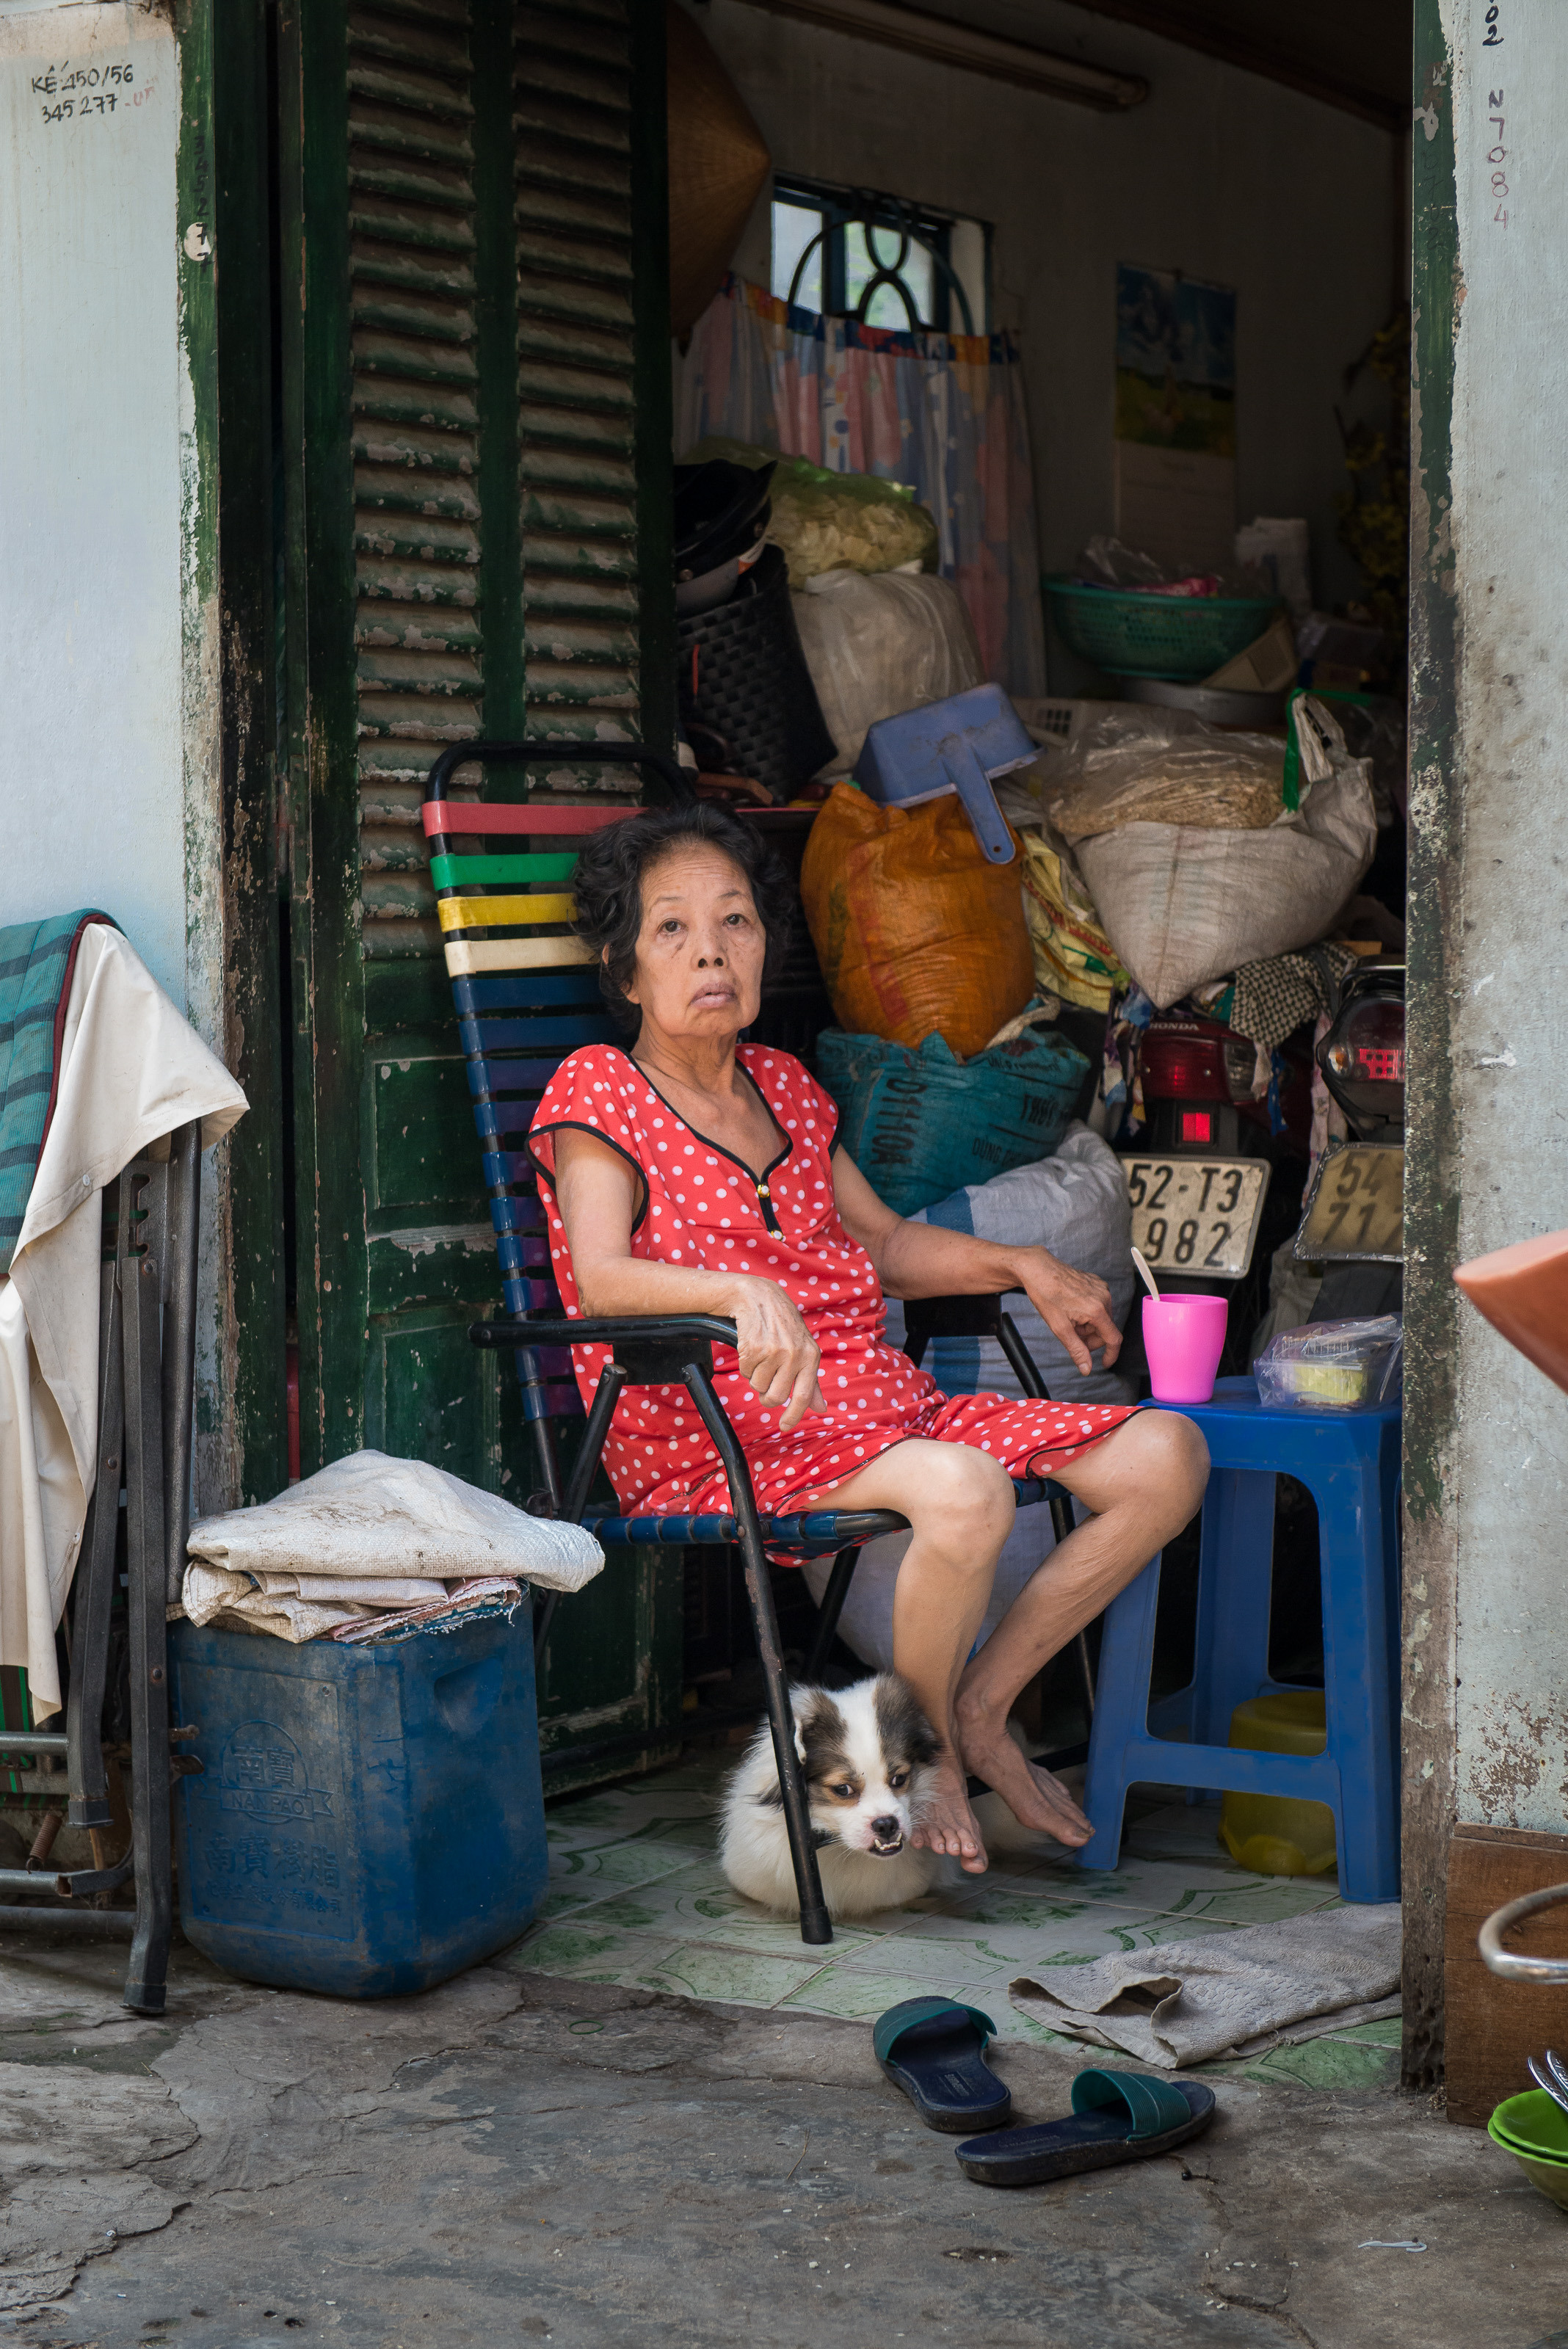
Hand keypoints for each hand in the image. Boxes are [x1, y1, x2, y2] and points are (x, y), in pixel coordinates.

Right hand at [730, 1276, 824, 1432]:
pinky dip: (745, 1364)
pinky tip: (751, 1347)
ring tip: (761, 1354)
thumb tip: (821, 1408)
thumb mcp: (804, 1350)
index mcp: (810, 1356)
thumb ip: (811, 1382)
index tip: (785, 1427)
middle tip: (765, 1382)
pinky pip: (745, 1372)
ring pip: (757, 1386)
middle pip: (775, 1397)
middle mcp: (794, 1354)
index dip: (793, 1415)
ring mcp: (773, 1350)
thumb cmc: (784, 1326)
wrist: (759, 1297)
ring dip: (755, 1375)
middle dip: (766, 1396)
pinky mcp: (753, 1347)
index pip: (804, 1395)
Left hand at [1013, 1249, 1122, 1376]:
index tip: (1105, 1363)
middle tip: (1071, 1334)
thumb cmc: (1046, 1294)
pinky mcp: (1096, 1282)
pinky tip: (1071, 1307)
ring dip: (1088, 1325)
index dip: (1111, 1355)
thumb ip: (1076, 1350)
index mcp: (1097, 1310)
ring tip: (1068, 1318)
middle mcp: (1104, 1297)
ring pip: (1101, 1317)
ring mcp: (1101, 1288)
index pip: (1113, 1339)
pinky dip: (1087, 1312)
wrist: (1038, 1269)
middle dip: (1090, 1337)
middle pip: (1105, 1329)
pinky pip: (1098, 1304)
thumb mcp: (1060, 1328)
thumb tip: (1086, 1368)